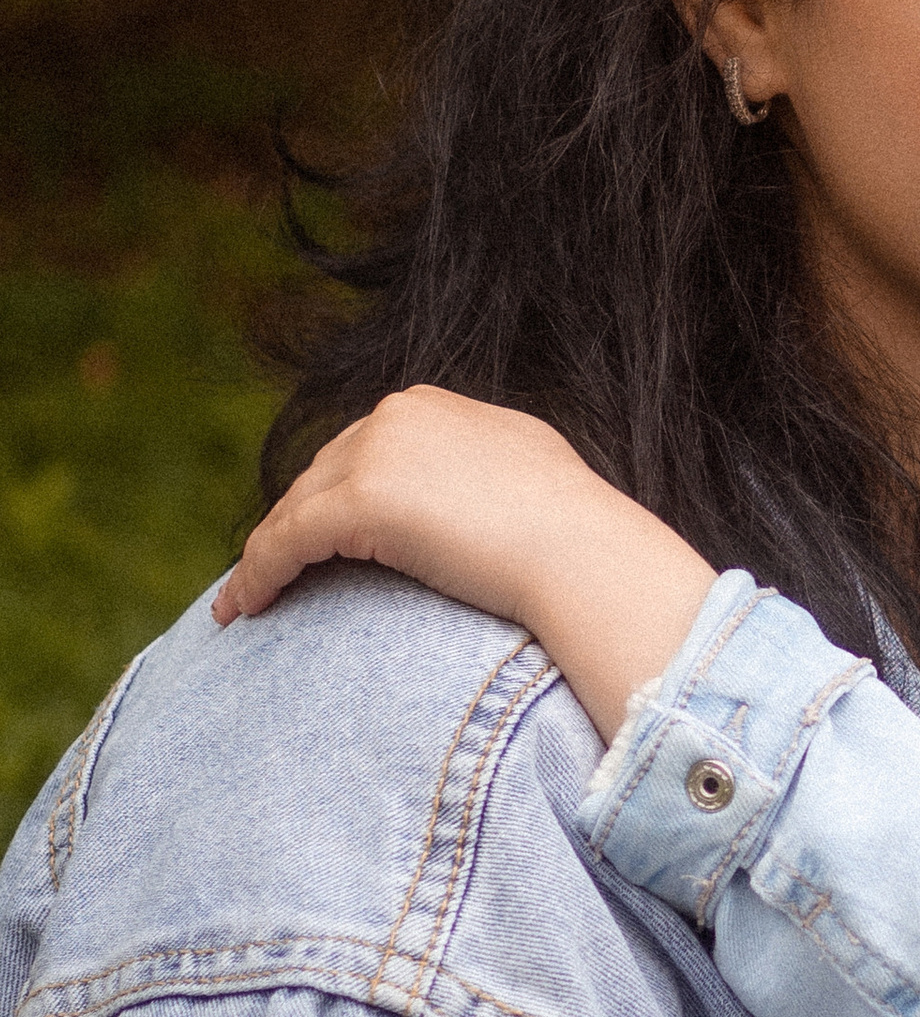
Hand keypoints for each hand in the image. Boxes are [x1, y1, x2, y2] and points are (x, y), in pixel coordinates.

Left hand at [212, 388, 719, 741]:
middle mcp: (394, 415)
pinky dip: (257, 576)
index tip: (307, 543)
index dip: (326, 501)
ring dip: (263, 558)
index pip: (356, 454)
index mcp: (428, 405)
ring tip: (241, 603)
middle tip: (266, 576)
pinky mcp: (359, 499)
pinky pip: (287, 542)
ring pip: (294, 510)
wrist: (580, 553)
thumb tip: (463, 496)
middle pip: (318, 478)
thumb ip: (473, 467)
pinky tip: (242, 610)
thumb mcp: (519, 470)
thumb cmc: (569, 530)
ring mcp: (375, 453)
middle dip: (290, 527)